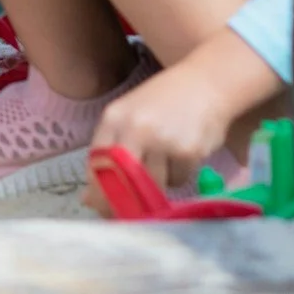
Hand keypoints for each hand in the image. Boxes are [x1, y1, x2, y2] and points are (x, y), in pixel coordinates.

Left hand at [87, 34, 277, 207]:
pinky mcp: (188, 150)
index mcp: (114, 118)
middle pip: (123, 181)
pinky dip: (179, 175)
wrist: (205, 83)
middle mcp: (135, 128)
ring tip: (165, 163)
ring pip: (153, 184)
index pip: (97, 165)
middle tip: (131, 210)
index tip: (102, 207)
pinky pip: (179, 180)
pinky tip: (183, 154)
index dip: (98, 192)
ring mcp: (162, 140)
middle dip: (125, 201)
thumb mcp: (129, 117)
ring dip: (157, 185)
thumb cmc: (163, 102)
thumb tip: (88, 200)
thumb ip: (109, 154)